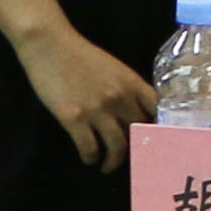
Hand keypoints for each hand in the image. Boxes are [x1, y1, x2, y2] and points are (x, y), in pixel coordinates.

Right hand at [18, 26, 159, 170]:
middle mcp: (119, 98)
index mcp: (131, 83)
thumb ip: (127, 88)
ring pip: (117, 146)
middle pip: (138, 132)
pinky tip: (89, 158)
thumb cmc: (80, 54)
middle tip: (130, 158)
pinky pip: (89, 147)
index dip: (160, 127)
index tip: (157, 139)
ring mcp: (97, 110)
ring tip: (108, 165)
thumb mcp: (114, 68)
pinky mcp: (74, 119)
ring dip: (114, 161)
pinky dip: (91, 157)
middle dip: (137, 148)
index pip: (157, 110)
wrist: (49, 45)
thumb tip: (135, 111)